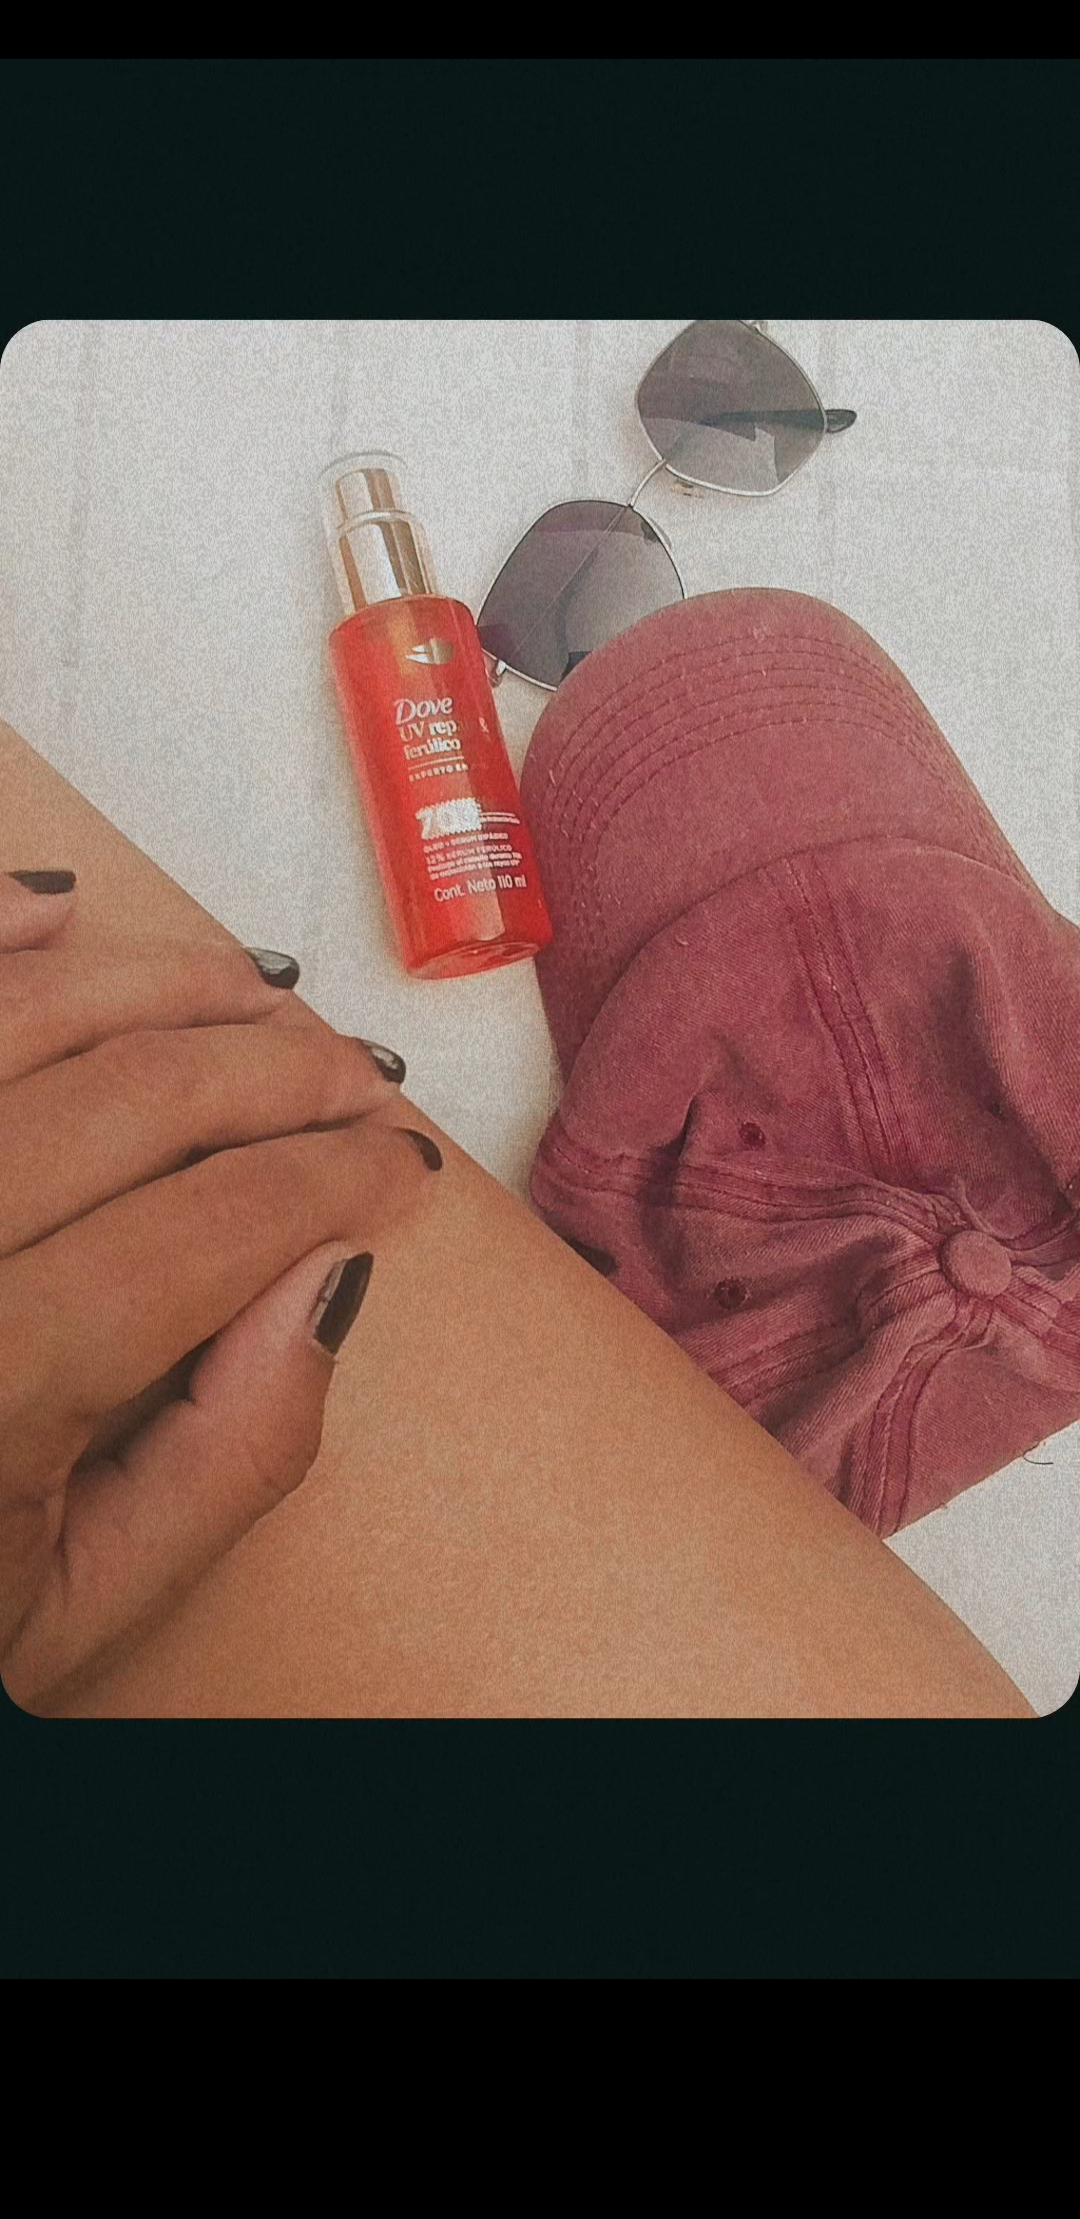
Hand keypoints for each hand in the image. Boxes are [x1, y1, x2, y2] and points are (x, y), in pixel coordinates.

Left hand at [0, 870, 438, 1710]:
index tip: (401, 1167)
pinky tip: (61, 906)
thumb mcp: (79, 1605)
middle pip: (136, 1094)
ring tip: (260, 991)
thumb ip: (225, 1456)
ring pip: (30, 1016)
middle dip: (283, 1069)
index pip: (211, 1225)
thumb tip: (327, 1278)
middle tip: (362, 1074)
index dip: (332, 1177)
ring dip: (163, 981)